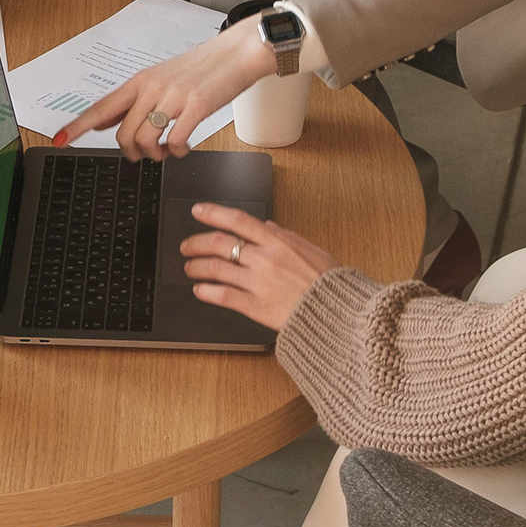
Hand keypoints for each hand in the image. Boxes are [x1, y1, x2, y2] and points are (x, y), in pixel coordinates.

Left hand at [57, 20, 275, 158]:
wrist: (238, 52)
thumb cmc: (202, 68)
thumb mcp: (160, 80)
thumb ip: (132, 102)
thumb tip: (103, 123)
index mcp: (140, 81)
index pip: (101, 107)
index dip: (78, 126)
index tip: (59, 139)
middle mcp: (152, 87)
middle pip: (123, 135)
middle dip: (132, 153)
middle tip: (146, 154)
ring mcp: (174, 97)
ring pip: (146, 141)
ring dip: (155, 155)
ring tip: (167, 150)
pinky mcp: (197, 106)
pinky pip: (175, 142)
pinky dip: (177, 152)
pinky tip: (184, 146)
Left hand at [179, 202, 336, 331]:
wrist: (339, 315)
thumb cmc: (329, 284)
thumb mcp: (312, 251)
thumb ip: (286, 237)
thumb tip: (267, 226)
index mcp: (278, 242)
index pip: (238, 220)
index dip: (213, 213)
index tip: (197, 211)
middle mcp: (265, 259)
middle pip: (219, 244)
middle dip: (196, 242)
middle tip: (186, 246)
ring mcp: (258, 283)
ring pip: (215, 269)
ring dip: (196, 267)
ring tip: (189, 268)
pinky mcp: (256, 307)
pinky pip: (223, 296)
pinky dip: (206, 291)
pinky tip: (200, 290)